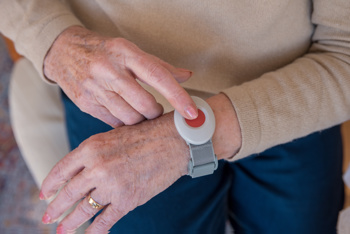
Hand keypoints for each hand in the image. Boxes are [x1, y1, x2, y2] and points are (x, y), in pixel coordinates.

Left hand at [39, 113, 190, 232]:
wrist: (174, 141)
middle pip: (69, 193)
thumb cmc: (146, 134)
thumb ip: (94, 154)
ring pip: (84, 209)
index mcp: (90, 147)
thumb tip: (79, 174)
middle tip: (47, 218)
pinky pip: (105, 220)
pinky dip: (95, 231)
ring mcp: (111, 185)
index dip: (50, 185)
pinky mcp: (127, 200)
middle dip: (55, 208)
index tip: (44, 195)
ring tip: (62, 231)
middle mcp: (96, 167)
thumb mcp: (113, 137)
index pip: (61, 170)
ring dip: (70, 223)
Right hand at [44, 26, 197, 126]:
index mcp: (125, 52)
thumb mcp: (130, 51)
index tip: (192, 112)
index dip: (178, 96)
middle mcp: (110, 70)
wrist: (63, 52)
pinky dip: (125, 123)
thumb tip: (187, 76)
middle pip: (145, 105)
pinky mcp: (86, 104)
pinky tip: (124, 113)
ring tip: (140, 111)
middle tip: (155, 109)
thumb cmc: (104, 51)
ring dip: (141, 120)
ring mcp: (96, 88)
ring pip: (130, 118)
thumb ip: (159, 66)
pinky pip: (114, 123)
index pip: (158, 76)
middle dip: (155, 113)